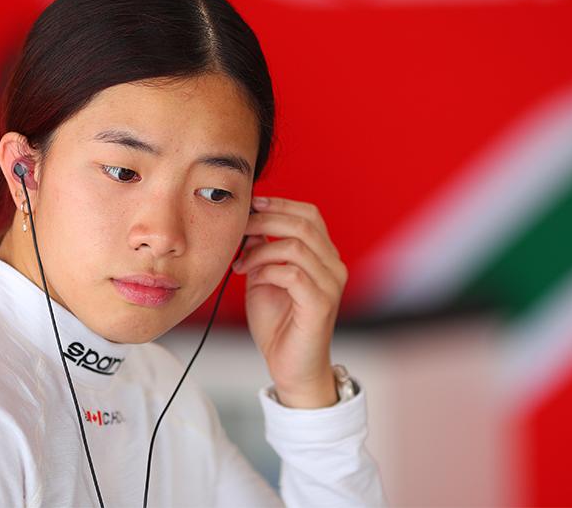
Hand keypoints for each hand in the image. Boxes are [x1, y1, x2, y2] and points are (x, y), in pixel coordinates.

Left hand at [231, 196, 348, 407]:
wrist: (290, 367)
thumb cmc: (278, 324)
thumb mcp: (264, 277)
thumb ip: (262, 250)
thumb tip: (251, 224)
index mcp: (323, 257)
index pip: (309, 215)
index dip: (280, 204)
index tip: (251, 204)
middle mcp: (333, 266)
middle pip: (303, 223)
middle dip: (266, 219)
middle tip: (239, 227)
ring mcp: (330, 285)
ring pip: (296, 246)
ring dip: (260, 249)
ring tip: (241, 263)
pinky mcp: (320, 304)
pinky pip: (292, 273)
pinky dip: (265, 270)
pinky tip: (250, 278)